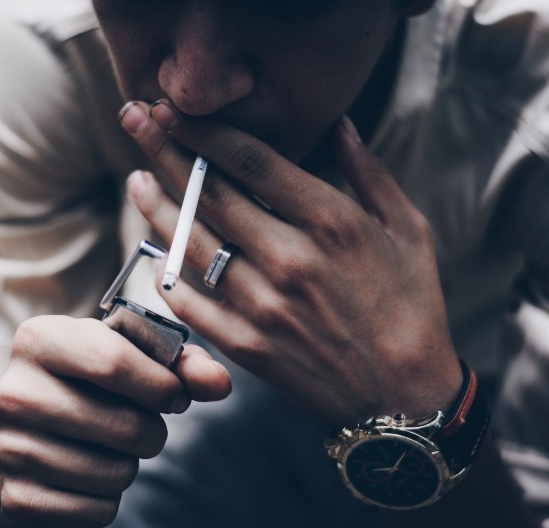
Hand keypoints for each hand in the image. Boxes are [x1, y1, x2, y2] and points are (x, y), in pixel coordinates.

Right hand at [0, 315, 230, 527]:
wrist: (36, 436)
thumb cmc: (94, 384)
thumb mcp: (133, 359)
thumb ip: (183, 365)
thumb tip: (219, 383)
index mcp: (38, 338)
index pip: (112, 362)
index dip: (162, 386)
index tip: (176, 397)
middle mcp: (11, 391)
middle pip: (123, 425)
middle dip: (152, 431)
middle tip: (141, 425)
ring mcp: (7, 448)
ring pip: (115, 472)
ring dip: (129, 464)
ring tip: (108, 446)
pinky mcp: (16, 499)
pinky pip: (99, 510)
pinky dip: (109, 498)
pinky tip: (87, 474)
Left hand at [119, 100, 461, 427]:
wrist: (405, 396)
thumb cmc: (413, 307)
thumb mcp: (408, 230)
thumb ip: (369, 173)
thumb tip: (339, 125)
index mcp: (331, 221)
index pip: (250, 159)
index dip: (205, 129)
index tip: (175, 108)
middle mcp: (290, 257)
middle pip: (210, 193)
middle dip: (167, 151)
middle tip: (135, 121)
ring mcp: (263, 304)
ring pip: (192, 243)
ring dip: (157, 207)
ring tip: (137, 182)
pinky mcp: (246, 345)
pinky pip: (192, 303)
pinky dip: (170, 277)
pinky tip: (158, 255)